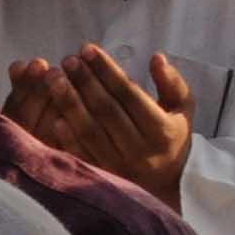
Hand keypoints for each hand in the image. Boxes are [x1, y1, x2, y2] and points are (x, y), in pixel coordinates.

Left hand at [6, 45, 191, 202]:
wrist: (167, 184)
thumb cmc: (171, 137)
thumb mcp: (182, 110)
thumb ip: (172, 83)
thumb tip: (156, 57)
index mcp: (162, 130)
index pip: (130, 94)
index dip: (108, 71)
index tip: (88, 50)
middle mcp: (140, 149)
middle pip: (107, 110)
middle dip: (85, 82)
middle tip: (67, 60)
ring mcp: (118, 165)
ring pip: (89, 130)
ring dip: (69, 102)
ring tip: (53, 78)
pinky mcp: (102, 175)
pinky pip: (80, 154)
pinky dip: (66, 135)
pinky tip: (52, 113)